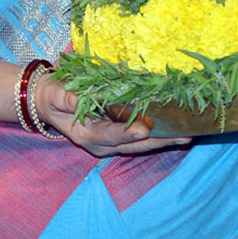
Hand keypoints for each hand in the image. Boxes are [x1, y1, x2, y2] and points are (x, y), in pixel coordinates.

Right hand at [33, 76, 191, 156]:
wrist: (49, 103)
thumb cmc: (53, 96)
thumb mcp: (56, 94)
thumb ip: (68, 98)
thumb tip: (80, 98)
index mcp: (87, 134)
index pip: (110, 135)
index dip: (127, 132)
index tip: (144, 129)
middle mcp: (103, 143)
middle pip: (134, 145)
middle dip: (159, 141)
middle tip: (183, 135)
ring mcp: (112, 141)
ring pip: (142, 144)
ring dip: (165, 139)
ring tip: (188, 134)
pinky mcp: (119, 135)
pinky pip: (142, 137)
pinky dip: (160, 134)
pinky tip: (177, 128)